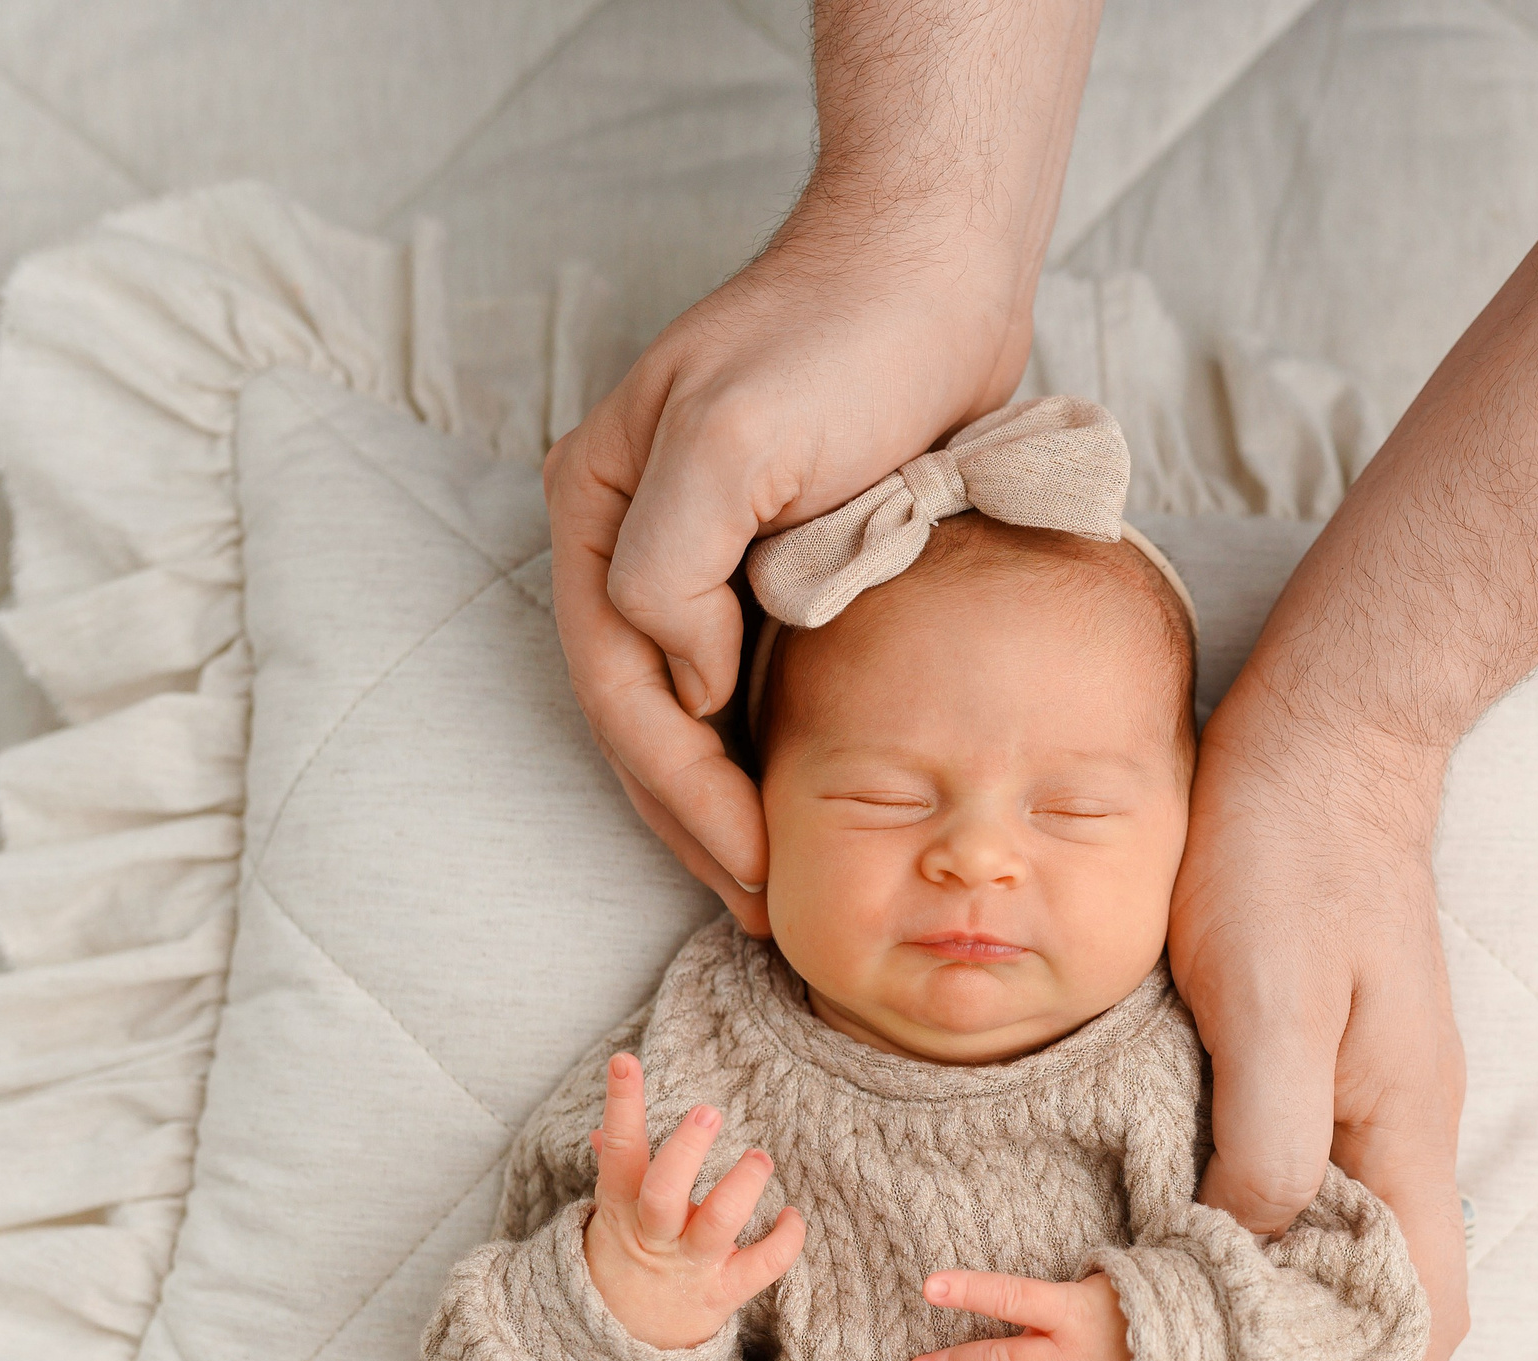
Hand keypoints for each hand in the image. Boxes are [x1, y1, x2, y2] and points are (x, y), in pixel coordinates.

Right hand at [546, 221, 1033, 929]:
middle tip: (762, 910)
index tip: (752, 869)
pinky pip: (755, 681)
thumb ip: (675, 568)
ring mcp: (707, 555)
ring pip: (696, 711)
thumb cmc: (839, 340)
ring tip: (776, 885)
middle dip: (698, 821)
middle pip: (647, 716)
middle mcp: (639, 541)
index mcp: (603, 514)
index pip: (621, 689)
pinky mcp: (780, 563)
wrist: (934, 274)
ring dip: (729, 801)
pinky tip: (808, 802)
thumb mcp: (735, 439)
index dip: (681, 794)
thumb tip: (684, 681)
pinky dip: (772, 750)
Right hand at [582, 1052, 804, 1349]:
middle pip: (663, 1192)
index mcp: (622, 1206)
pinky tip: (792, 1215)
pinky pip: (761, 1267)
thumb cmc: (626, 1254)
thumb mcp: (611, 1212)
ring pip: (717, 1225)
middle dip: (685, 1151)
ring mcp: (691, 1264)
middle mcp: (656, 1234)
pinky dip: (785, 1241)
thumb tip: (600, 1131)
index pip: (619, 1150)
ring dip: (743, 1188)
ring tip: (760, 1157)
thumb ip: (614, 1168)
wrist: (625, 1338)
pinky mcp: (724, 1291)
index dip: (621, 1105)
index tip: (625, 1061)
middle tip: (709, 1111)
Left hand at [1168, 705, 1469, 1360]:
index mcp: (1404, 1132)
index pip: (1413, 1319)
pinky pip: (1307, 1198)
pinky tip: (1208, 1279)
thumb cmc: (1290, 856)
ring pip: (1347, 1260)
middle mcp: (1398, 1133)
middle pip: (1389, 1310)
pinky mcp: (1322, 1069)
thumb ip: (1266, 1135)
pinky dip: (1268, 1263)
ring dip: (1295, 1342)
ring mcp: (1365, 1101)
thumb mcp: (1270, 997)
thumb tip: (1248, 1258)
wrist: (1322, 743)